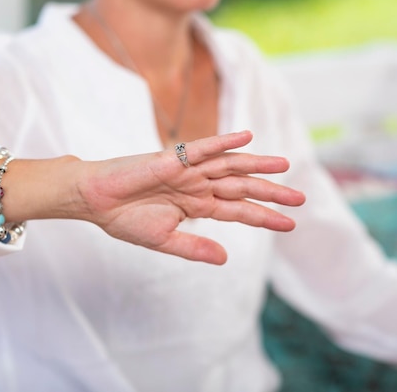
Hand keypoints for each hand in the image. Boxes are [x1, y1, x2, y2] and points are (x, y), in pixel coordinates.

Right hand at [75, 131, 304, 264]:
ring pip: (229, 165)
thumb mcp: (166, 240)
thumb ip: (196, 247)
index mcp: (197, 205)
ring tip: (284, 167)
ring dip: (256, 165)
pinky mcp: (173, 158)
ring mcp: (188, 170)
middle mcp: (198, 186)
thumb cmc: (125, 220)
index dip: (264, 216)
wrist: (96, 202)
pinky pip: (203, 148)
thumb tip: (227, 258)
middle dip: (271, 192)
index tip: (290, 224)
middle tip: (300, 198)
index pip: (238, 210)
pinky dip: (224, 141)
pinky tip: (246, 137)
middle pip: (241, 186)